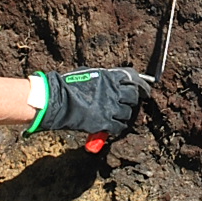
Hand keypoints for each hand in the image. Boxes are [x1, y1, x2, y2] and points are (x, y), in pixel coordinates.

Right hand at [32, 68, 152, 135]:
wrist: (58, 100)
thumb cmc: (68, 85)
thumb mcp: (89, 74)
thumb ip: (104, 78)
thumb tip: (112, 81)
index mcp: (110, 77)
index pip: (132, 78)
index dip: (139, 84)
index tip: (143, 89)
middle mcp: (113, 91)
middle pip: (133, 95)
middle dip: (132, 99)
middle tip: (129, 103)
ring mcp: (111, 107)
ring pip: (128, 112)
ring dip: (124, 114)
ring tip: (118, 115)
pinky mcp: (105, 122)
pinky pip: (120, 126)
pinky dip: (118, 127)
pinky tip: (113, 126)